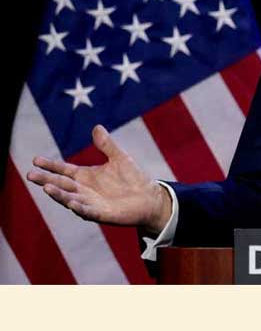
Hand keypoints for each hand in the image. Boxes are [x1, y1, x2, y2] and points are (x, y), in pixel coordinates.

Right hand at [26, 125, 171, 233]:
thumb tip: (97, 127)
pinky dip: (79, 207)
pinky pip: (87, 211)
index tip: (35, 160)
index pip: (63, 170)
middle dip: (46, 180)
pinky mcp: (101, 214)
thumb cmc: (132, 179)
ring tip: (46, 188)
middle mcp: (84, 190)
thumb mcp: (119, 158)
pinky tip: (71, 203)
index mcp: (85, 176)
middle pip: (61, 184)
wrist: (150, 198)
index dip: (50, 165)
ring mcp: (91, 203)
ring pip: (69, 198)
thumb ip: (107, 145)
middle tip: (30, 175)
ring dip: (58, 194)